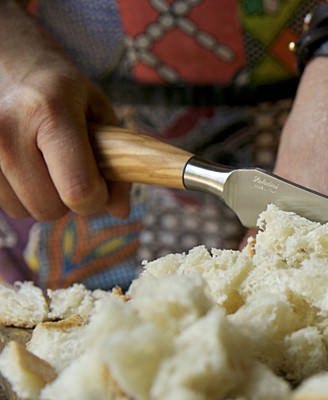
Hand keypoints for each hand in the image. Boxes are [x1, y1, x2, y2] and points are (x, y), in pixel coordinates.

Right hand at [0, 2, 127, 219]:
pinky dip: (19, 195)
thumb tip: (120, 211)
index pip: (78, 188)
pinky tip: (23, 166)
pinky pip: (3, 204)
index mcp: (51, 111)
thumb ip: (117, 164)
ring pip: (23, 211)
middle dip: (69, 201)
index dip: (97, 199)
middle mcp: (8, 127)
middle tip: (71, 171)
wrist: (10, 65)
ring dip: (41, 198)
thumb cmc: (64, 93)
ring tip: (45, 164)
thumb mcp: (100, 116)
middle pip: (48, 207)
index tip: (101, 187)